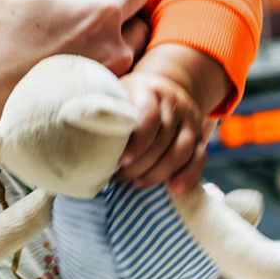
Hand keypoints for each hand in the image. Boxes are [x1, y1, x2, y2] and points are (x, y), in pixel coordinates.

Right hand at [0, 0, 149, 97]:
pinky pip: (115, 91)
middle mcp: (114, 51)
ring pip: (130, 60)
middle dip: (121, 19)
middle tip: (86, 19)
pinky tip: (71, 78)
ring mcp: (107, 85)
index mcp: (102, 13)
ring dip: (114, 51)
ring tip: (78, 48)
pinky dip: (102, 82)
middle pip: (140, 26)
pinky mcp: (94, 112)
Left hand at [115, 68, 206, 195]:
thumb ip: (107, 113)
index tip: (120, 161)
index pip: (150, 116)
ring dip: (159, 172)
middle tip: (121, 177)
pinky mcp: (199, 135)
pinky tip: (174, 190)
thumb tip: (80, 143)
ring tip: (137, 183)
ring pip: (181, 150)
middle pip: (164, 138)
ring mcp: (190, 119)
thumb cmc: (129, 98)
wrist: (165, 87)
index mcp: (149, 90)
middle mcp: (174, 102)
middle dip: (142, 163)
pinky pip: (199, 157)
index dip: (137, 141)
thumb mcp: (118, 94)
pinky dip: (188, 175)